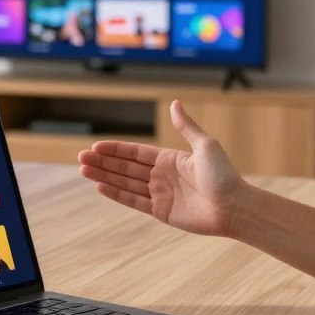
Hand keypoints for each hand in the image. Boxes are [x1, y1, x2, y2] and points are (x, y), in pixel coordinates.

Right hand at [78, 100, 245, 236]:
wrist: (235, 207)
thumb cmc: (224, 175)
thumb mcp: (205, 145)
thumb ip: (186, 126)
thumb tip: (175, 103)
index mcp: (170, 159)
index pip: (135, 153)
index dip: (115, 150)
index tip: (95, 147)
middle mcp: (162, 176)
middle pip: (125, 168)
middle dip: (103, 163)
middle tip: (80, 158)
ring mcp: (160, 195)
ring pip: (125, 183)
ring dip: (104, 177)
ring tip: (83, 171)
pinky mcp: (161, 212)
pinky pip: (134, 201)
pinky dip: (116, 194)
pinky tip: (100, 187)